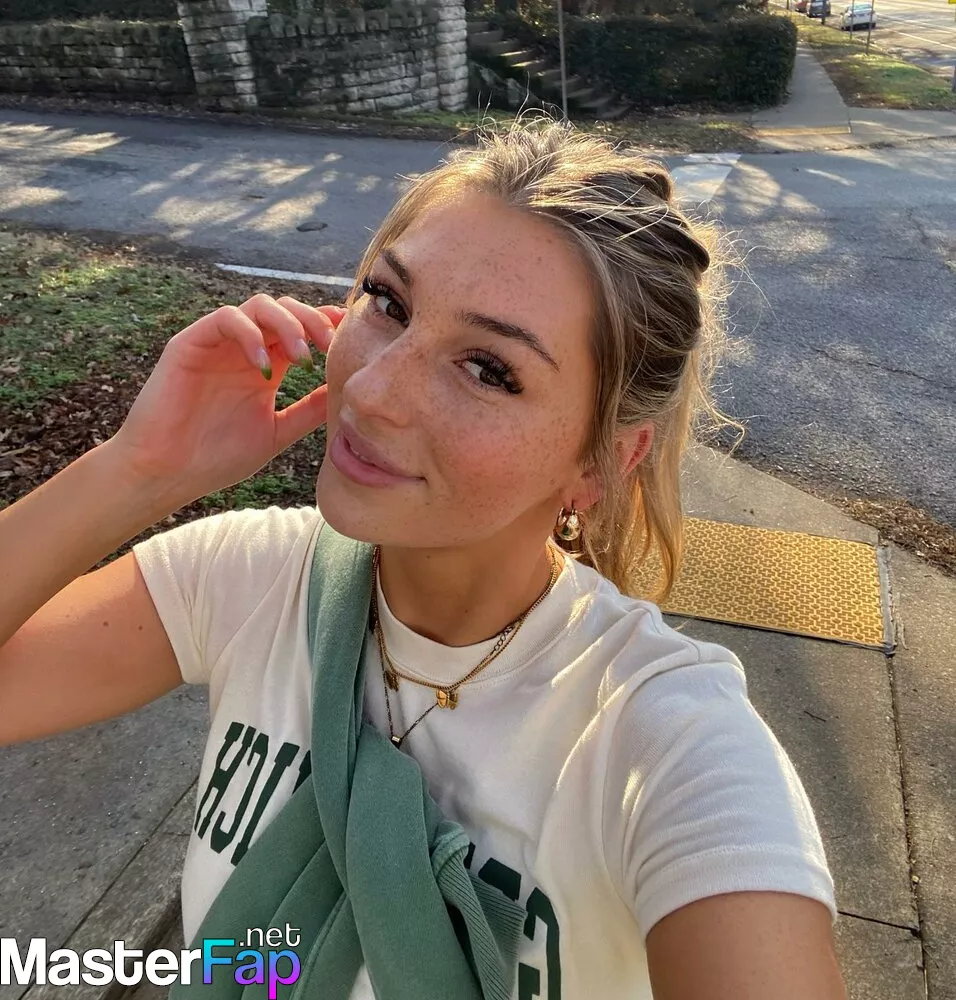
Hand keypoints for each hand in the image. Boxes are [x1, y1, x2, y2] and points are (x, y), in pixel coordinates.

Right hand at [107, 294, 346, 504]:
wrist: (167, 474)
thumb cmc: (217, 458)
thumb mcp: (278, 432)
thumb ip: (309, 410)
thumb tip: (346, 392)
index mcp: (266, 366)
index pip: (302, 330)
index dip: (327, 326)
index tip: (350, 338)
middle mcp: (244, 349)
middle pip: (287, 310)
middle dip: (315, 321)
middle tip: (331, 347)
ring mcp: (218, 344)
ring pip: (259, 305)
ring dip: (288, 324)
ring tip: (303, 358)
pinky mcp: (190, 343)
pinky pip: (225, 318)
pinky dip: (250, 333)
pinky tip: (264, 365)